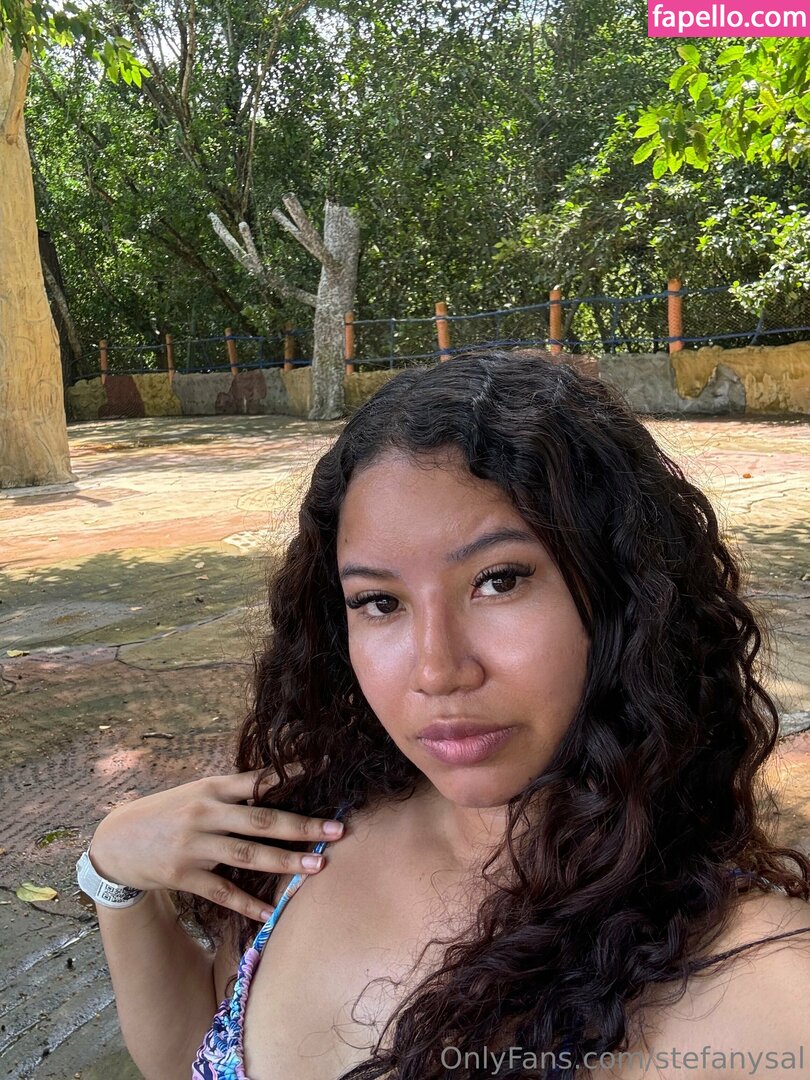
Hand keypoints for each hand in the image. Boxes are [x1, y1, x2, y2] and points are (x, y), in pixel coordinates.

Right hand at [88, 770, 345, 921]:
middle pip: (261, 820)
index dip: (292, 773)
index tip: (324, 769)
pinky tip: (270, 913)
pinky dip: (247, 903)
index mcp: (211, 788)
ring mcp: (194, 846)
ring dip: (285, 862)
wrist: (116, 841)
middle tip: (336, 831)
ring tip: (316, 866)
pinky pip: (222, 891)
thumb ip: (232, 794)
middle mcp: (205, 814)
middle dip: (302, 826)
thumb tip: (279, 786)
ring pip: (247, 855)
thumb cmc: (167, 813)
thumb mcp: (196, 793)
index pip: (258, 779)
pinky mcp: (184, 876)